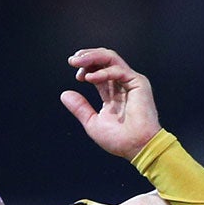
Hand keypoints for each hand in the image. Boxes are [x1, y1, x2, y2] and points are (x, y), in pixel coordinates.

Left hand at [59, 46, 161, 161]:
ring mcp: (130, 82)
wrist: (137, 147)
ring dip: (93, 57)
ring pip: (111, 58)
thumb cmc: (120, 139)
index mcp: (113, 94)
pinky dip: (103, 72)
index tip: (76, 76)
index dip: (86, 68)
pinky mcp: (138, 83)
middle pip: (104, 60)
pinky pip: (118, 70)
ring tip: (78, 62)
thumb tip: (64, 94)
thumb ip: (80, 107)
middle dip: (87, 57)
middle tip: (73, 61)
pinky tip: (90, 78)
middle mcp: (122, 85)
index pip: (98, 71)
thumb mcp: (92, 122)